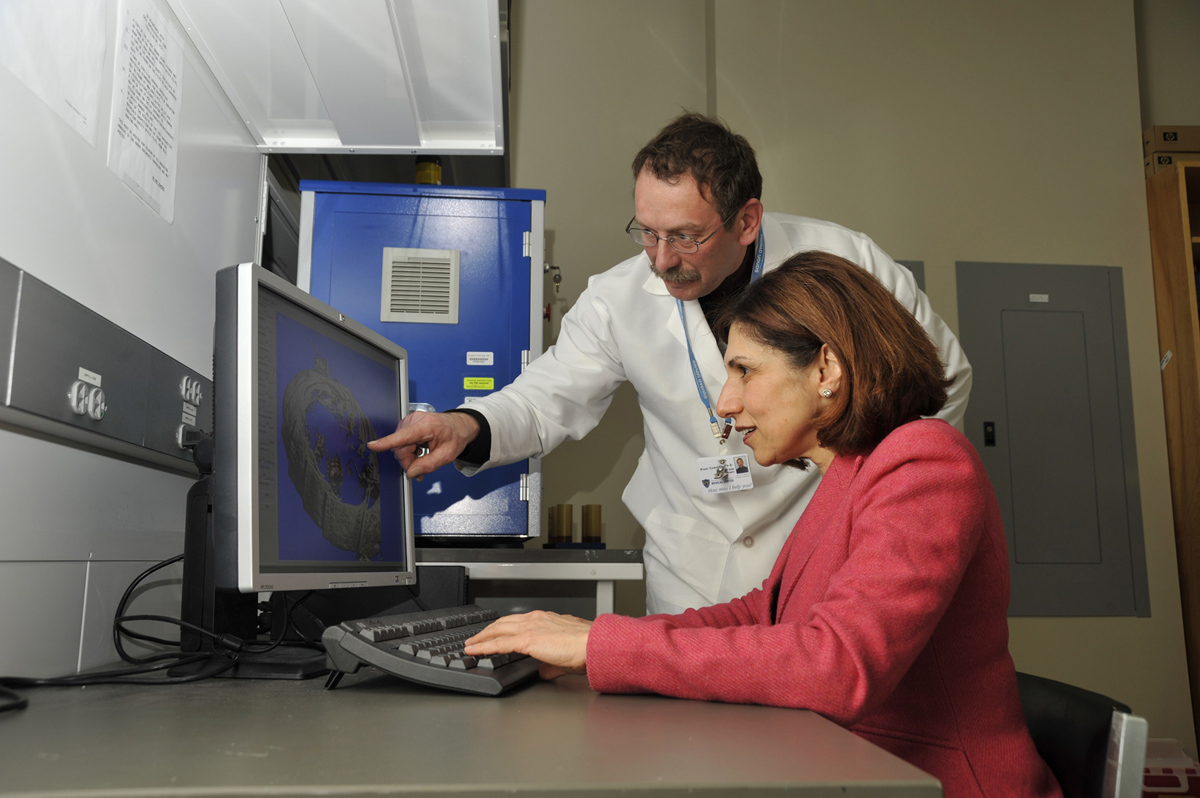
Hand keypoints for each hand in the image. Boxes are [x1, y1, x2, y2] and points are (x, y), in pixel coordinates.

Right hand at [367, 411, 479, 479]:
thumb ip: (429, 464)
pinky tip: (418, 452)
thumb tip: (411, 472)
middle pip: (400, 447)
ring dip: (408, 457)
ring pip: (399, 446)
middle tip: (420, 471)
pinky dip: (408, 450)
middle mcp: (415, 420)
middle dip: (408, 462)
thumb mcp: (447, 455)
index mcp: (427, 426)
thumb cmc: (455, 437)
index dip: (386, 442)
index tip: (373, 446)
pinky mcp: (407, 424)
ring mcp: (410, 420)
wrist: (459, 426)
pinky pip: (401, 442)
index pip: (403, 436)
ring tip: (422, 460)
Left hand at [464, 611, 591, 679]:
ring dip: (481, 637)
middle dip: (487, 631)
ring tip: (470, 644)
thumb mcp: (563, 657)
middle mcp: (536, 619)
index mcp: (545, 620)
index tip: (493, 634)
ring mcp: (530, 627)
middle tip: (475, 638)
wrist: (593, 645)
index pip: (517, 622)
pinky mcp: (527, 639)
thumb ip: (549, 665)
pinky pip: (499, 642)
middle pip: (503, 623)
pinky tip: (474, 650)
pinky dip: (484, 646)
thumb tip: (542, 672)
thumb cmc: (586, 648)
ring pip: (497, 630)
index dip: (502, 628)